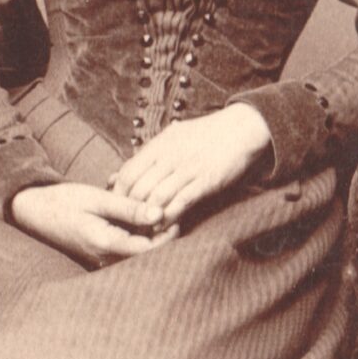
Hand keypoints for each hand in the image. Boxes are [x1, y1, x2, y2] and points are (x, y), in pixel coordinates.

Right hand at [9, 181, 172, 266]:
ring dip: (142, 227)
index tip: (174, 217)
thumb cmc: (62, 201)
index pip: (149, 250)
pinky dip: (129, 226)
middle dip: (157, 230)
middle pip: (145, 252)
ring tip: (138, 201)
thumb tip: (160, 214)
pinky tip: (121, 202)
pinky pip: (123, 244)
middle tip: (161, 206)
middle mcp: (105, 257)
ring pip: (135, 248)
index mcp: (106, 244)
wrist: (32, 210)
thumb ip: (129, 208)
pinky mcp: (100, 252)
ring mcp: (102, 257)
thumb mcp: (98, 199)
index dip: (167, 236)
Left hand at [111, 104, 271, 222]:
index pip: (128, 173)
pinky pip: (182, 202)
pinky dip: (170, 217)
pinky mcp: (206, 180)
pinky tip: (163, 227)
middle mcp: (170, 157)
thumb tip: (117, 176)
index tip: (118, 208)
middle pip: (139, 189)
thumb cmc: (204, 135)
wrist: (240, 128)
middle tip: (129, 225)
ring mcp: (188, 169)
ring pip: (158, 198)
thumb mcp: (171, 139)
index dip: (119, 194)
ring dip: (148, 218)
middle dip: (131, 211)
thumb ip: (146, 158)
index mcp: (159, 145)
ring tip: (143, 230)